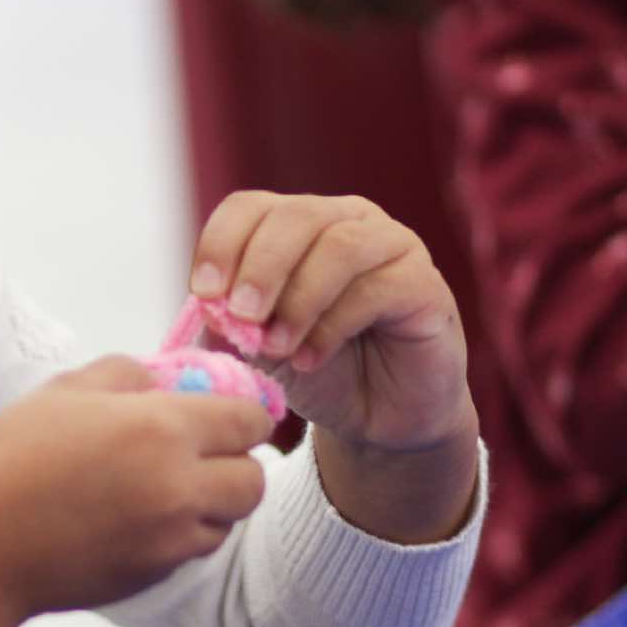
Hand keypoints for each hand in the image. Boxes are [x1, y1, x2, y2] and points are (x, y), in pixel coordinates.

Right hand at [0, 357, 273, 626]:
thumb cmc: (7, 461)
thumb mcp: (62, 392)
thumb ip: (125, 375)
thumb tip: (161, 381)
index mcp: (162, 428)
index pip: (248, 420)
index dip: (240, 414)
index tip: (220, 414)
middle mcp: (179, 486)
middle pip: (253, 480)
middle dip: (234, 463)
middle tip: (198, 454)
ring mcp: (169, 538)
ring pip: (228, 521)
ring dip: (210, 503)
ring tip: (162, 489)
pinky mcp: (153, 576)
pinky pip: (192, 550)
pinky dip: (179, 534)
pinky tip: (134, 520)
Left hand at [191, 192, 474, 451]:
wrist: (375, 419)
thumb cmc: (313, 371)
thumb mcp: (254, 347)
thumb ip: (228, 322)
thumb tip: (208, 303)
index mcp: (294, 225)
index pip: (249, 207)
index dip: (221, 243)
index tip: (202, 292)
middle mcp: (344, 221)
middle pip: (296, 216)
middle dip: (260, 267)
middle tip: (240, 315)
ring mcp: (391, 247)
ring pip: (340, 246)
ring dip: (298, 298)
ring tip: (276, 347)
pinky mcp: (425, 285)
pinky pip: (377, 288)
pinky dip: (333, 325)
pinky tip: (310, 359)